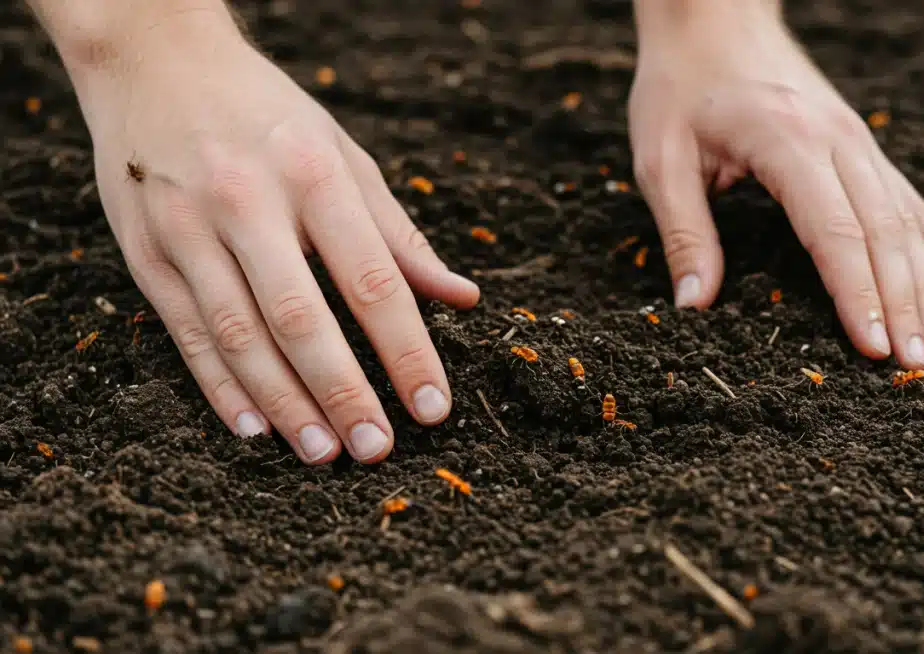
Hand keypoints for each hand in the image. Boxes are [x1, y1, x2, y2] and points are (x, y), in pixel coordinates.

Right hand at [71, 16, 477, 463]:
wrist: (153, 60)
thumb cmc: (269, 115)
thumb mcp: (344, 154)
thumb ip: (400, 234)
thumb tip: (461, 299)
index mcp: (313, 174)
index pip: (372, 280)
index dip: (406, 351)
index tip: (434, 407)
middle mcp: (247, 202)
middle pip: (302, 318)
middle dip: (344, 391)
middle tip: (377, 449)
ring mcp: (187, 228)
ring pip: (239, 336)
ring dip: (285, 403)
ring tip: (324, 452)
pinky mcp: (144, 250)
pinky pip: (185, 332)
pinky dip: (219, 387)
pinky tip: (253, 428)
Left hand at [628, 3, 923, 369]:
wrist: (714, 17)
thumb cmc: (680, 86)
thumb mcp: (660, 159)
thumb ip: (683, 234)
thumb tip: (693, 307)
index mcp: (786, 141)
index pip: (834, 230)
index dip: (856, 293)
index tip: (873, 348)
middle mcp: (836, 140)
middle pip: (882, 232)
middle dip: (902, 304)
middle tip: (915, 369)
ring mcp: (858, 140)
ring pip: (905, 219)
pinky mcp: (862, 144)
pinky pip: (911, 199)